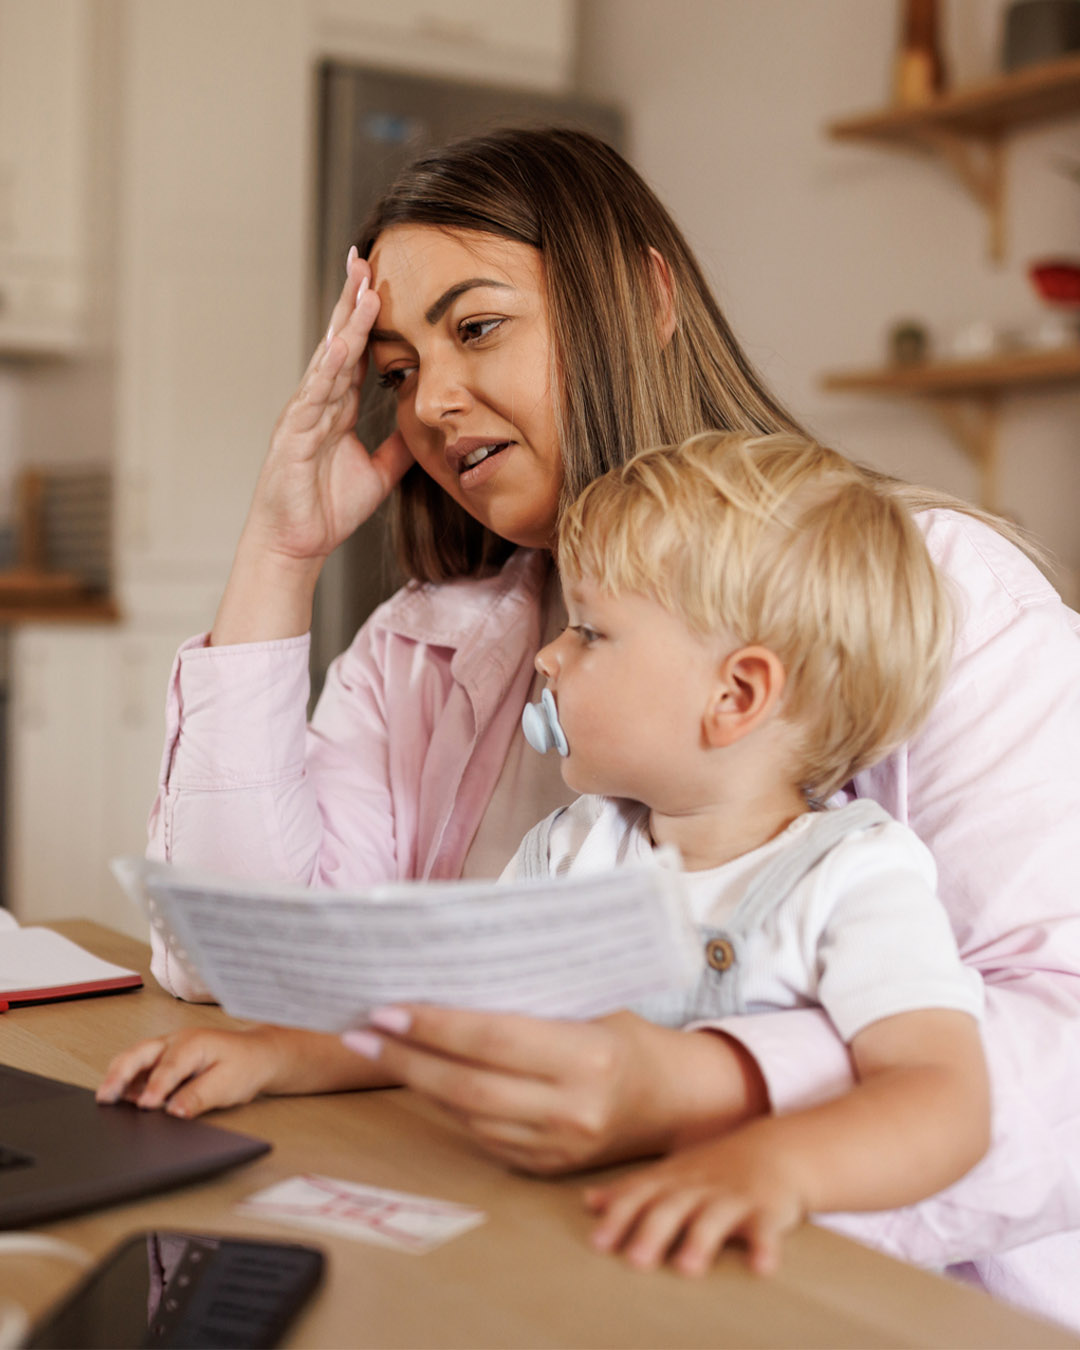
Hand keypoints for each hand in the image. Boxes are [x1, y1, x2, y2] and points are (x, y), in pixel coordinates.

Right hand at [96, 1026, 293, 1117]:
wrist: (257, 1054)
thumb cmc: (245, 1065)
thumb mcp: (227, 1085)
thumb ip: (198, 1097)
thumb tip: (173, 1111)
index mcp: (193, 1043)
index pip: (168, 1067)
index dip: (155, 1088)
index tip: (144, 1106)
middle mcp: (176, 1041)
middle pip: (139, 1053)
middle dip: (119, 1074)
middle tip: (105, 1097)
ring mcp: (167, 1047)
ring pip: (134, 1057)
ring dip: (118, 1076)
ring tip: (105, 1098)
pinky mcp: (164, 1058)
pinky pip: (139, 1066)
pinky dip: (127, 1080)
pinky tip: (122, 1098)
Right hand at [245, 249, 413, 565]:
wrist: (296, 545)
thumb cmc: (327, 509)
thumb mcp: (379, 474)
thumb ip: (400, 448)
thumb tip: (427, 427)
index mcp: (338, 408)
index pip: (358, 352)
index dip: (370, 319)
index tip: (382, 280)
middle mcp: (319, 403)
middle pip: (339, 341)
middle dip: (352, 301)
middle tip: (364, 258)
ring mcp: (303, 415)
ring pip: (328, 360)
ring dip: (346, 324)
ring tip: (362, 288)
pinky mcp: (292, 435)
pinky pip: (313, 396)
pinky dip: (328, 369)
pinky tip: (342, 344)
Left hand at [342, 1005, 766, 1174]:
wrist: (672, 1098)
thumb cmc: (622, 1031)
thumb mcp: (588, 1001)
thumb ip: (528, 998)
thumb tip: (449, 975)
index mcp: (587, 1056)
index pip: (494, 1040)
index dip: (435, 1026)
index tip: (388, 1007)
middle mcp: (573, 1108)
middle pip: (469, 1087)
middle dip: (407, 1059)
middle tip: (362, 1031)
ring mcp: (560, 1147)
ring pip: (469, 1116)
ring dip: (418, 1083)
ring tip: (380, 1049)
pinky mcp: (547, 1168)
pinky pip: (483, 1137)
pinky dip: (448, 1106)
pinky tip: (423, 1079)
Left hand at [585, 1119, 806, 1276]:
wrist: (776, 1148)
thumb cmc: (713, 1171)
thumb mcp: (671, 1174)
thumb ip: (632, 1190)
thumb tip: (589, 1202)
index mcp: (673, 1181)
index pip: (640, 1196)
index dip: (619, 1217)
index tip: (598, 1243)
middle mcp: (699, 1187)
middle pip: (672, 1207)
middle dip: (653, 1231)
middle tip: (635, 1261)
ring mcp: (733, 1197)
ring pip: (714, 1218)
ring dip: (701, 1241)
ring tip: (687, 1268)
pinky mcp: (767, 1210)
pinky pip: (766, 1229)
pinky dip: (764, 1247)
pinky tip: (762, 1268)